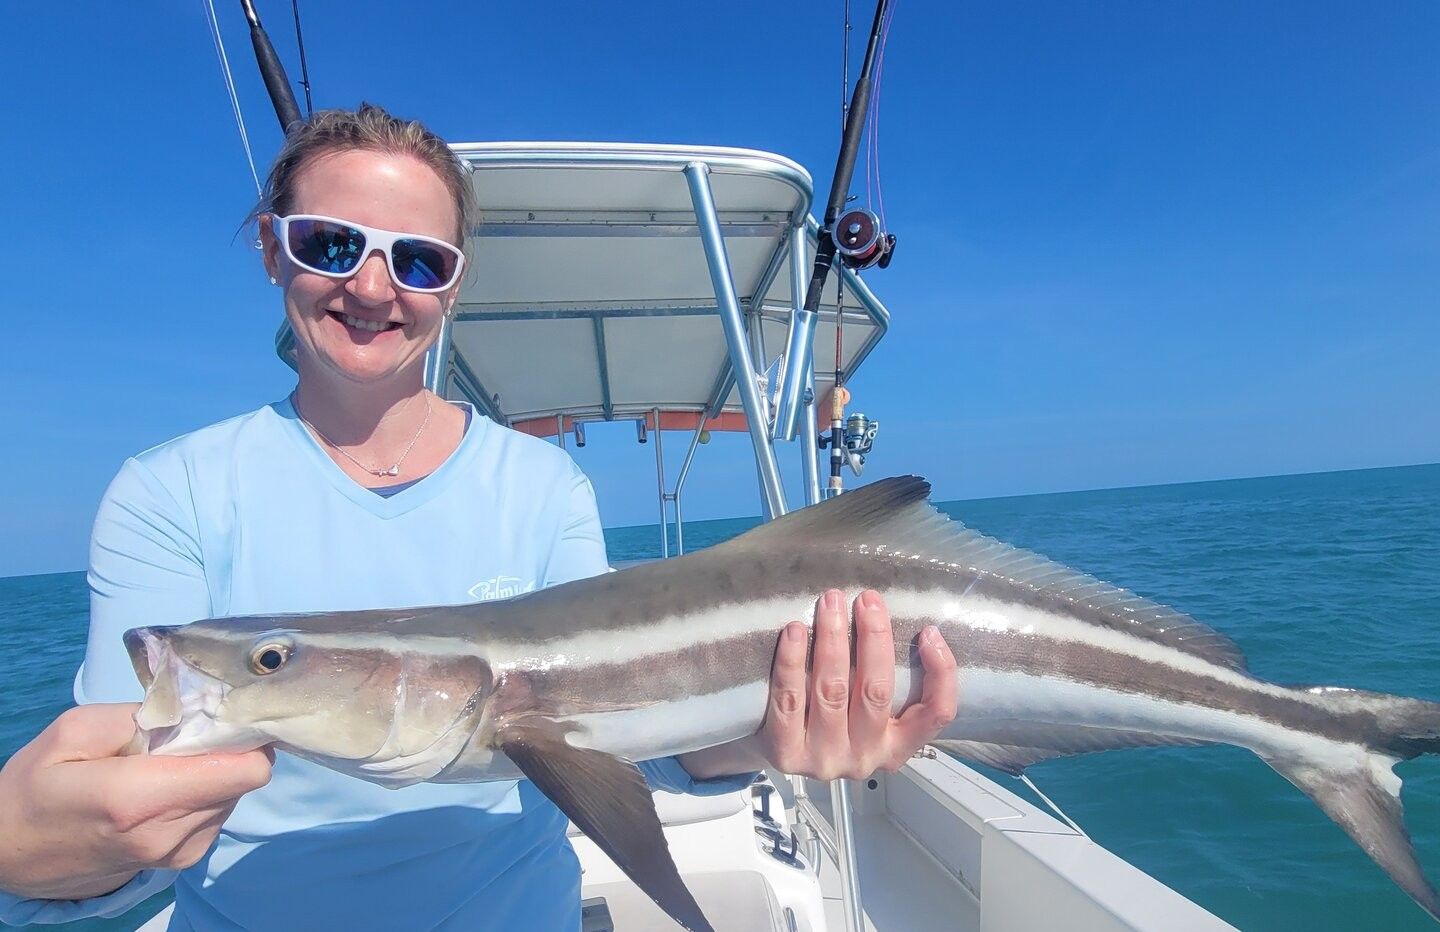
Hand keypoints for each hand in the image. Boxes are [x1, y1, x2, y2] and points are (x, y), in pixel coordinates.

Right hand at [0, 703, 271, 899]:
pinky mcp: (184, 860)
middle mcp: (170, 833)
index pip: (246, 768)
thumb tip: (196, 709)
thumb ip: (141, 715)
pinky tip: (163, 786)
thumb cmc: (36, 787)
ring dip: (211, 771)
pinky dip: (201, 792)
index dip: (245, 734)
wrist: (10, 856)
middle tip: (187, 732)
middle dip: (225, 747)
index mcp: (141, 798)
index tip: (225, 713)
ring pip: (234, 793)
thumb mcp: (72, 731)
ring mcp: (180, 853)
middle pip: (244, 777)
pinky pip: (217, 811)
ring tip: (165, 762)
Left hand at [680, 589, 957, 780]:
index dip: (941, 673)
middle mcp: (865, 757)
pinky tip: (795, 631)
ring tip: (830, 602)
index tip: (929, 632)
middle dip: (873, 637)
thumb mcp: (869, 709)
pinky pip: (789, 699)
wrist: (777, 751)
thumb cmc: (832, 717)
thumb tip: (894, 618)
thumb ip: (883, 677)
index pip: (936, 713)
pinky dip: (792, 661)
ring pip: (832, 691)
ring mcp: (825, 758)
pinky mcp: (786, 753)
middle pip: (876, 691)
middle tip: (866, 599)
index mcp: (896, 747)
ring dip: (832, 639)